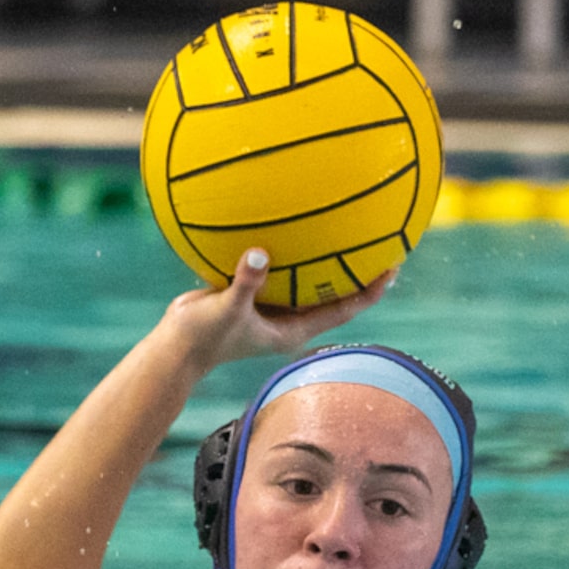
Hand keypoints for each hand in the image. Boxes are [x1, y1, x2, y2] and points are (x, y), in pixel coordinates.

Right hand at [156, 248, 392, 375]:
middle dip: (359, 271)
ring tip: (348, 226)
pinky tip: (294, 222)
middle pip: (335, 294)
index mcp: (294, 329)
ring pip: (309, 281)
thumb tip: (259, 253)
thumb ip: (245, 283)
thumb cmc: (204, 335)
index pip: (344, 310)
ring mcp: (274, 307)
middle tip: (384, 242)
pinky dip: (291, 250)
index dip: (370, 291)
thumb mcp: (227, 309)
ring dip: (328, 259)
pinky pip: (281, 269)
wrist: (176, 345)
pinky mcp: (256, 294)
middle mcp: (290, 319)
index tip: (392, 268)